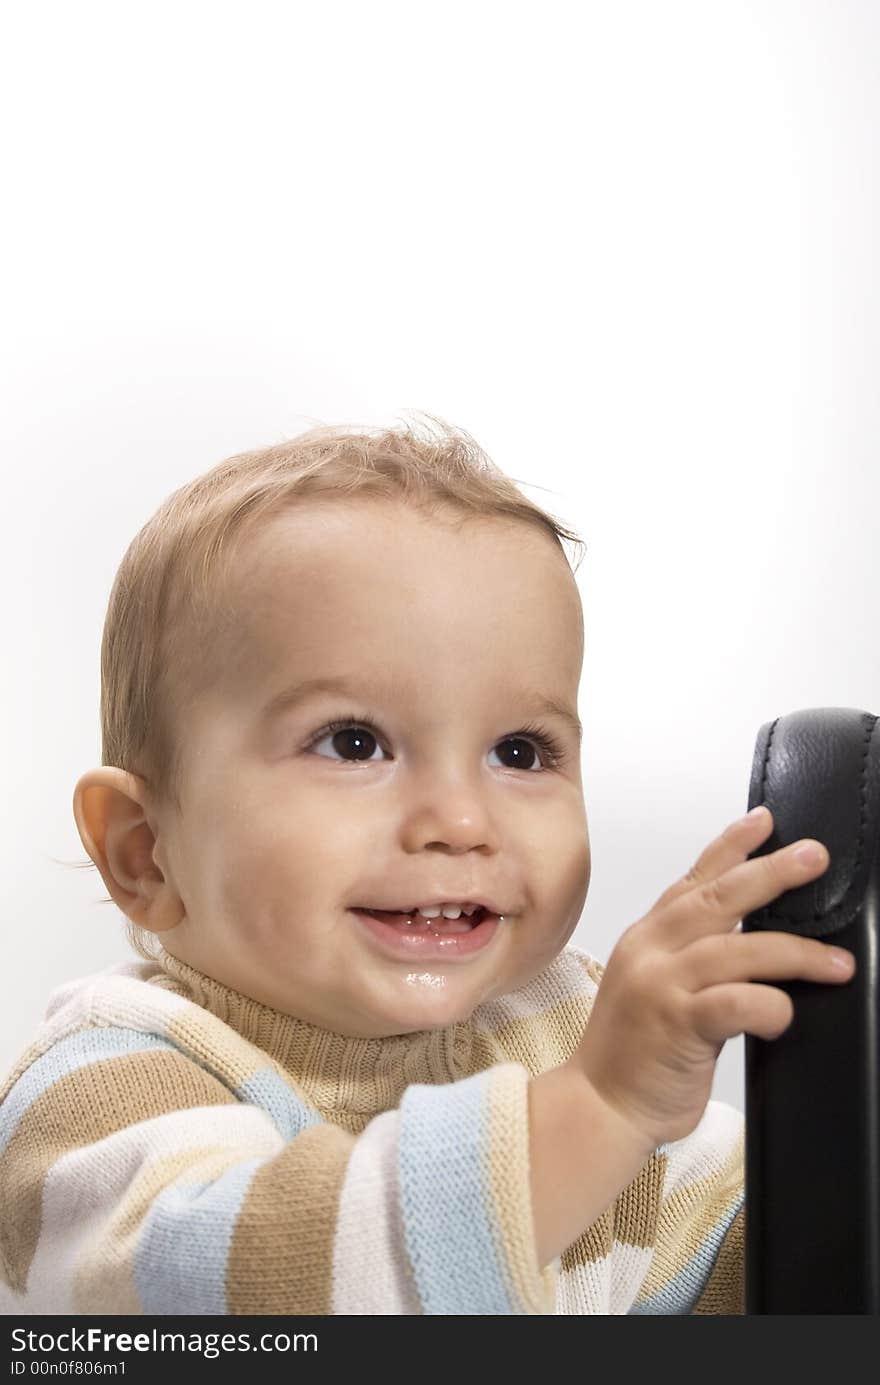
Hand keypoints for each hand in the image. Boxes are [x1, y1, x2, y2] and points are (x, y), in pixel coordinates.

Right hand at [568, 807, 854, 1150]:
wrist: (599, 1107)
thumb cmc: (632, 1054)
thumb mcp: (652, 986)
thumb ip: (689, 954)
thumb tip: (751, 934)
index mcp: (646, 937)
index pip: (693, 879)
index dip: (731, 847)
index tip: (766, 821)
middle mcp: (651, 950)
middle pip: (719, 898)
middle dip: (772, 873)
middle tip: (814, 857)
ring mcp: (663, 985)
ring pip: (740, 950)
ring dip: (798, 953)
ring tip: (838, 962)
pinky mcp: (679, 1024)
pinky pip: (738, 1003)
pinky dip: (771, 1006)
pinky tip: (786, 1015)